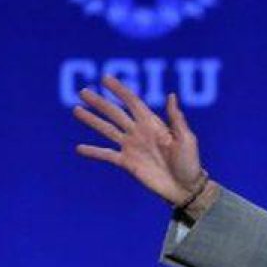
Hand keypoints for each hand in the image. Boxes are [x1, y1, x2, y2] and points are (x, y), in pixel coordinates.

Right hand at [73, 76, 204, 205]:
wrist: (185, 188)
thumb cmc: (190, 163)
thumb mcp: (186, 139)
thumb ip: (176, 119)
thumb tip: (171, 95)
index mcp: (153, 124)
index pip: (133, 103)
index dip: (119, 90)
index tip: (105, 78)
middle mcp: (139, 133)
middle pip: (115, 113)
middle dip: (100, 102)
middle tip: (83, 91)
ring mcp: (132, 147)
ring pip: (107, 130)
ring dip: (92, 120)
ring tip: (76, 110)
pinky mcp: (127, 163)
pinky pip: (107, 155)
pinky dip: (93, 151)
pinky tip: (78, 148)